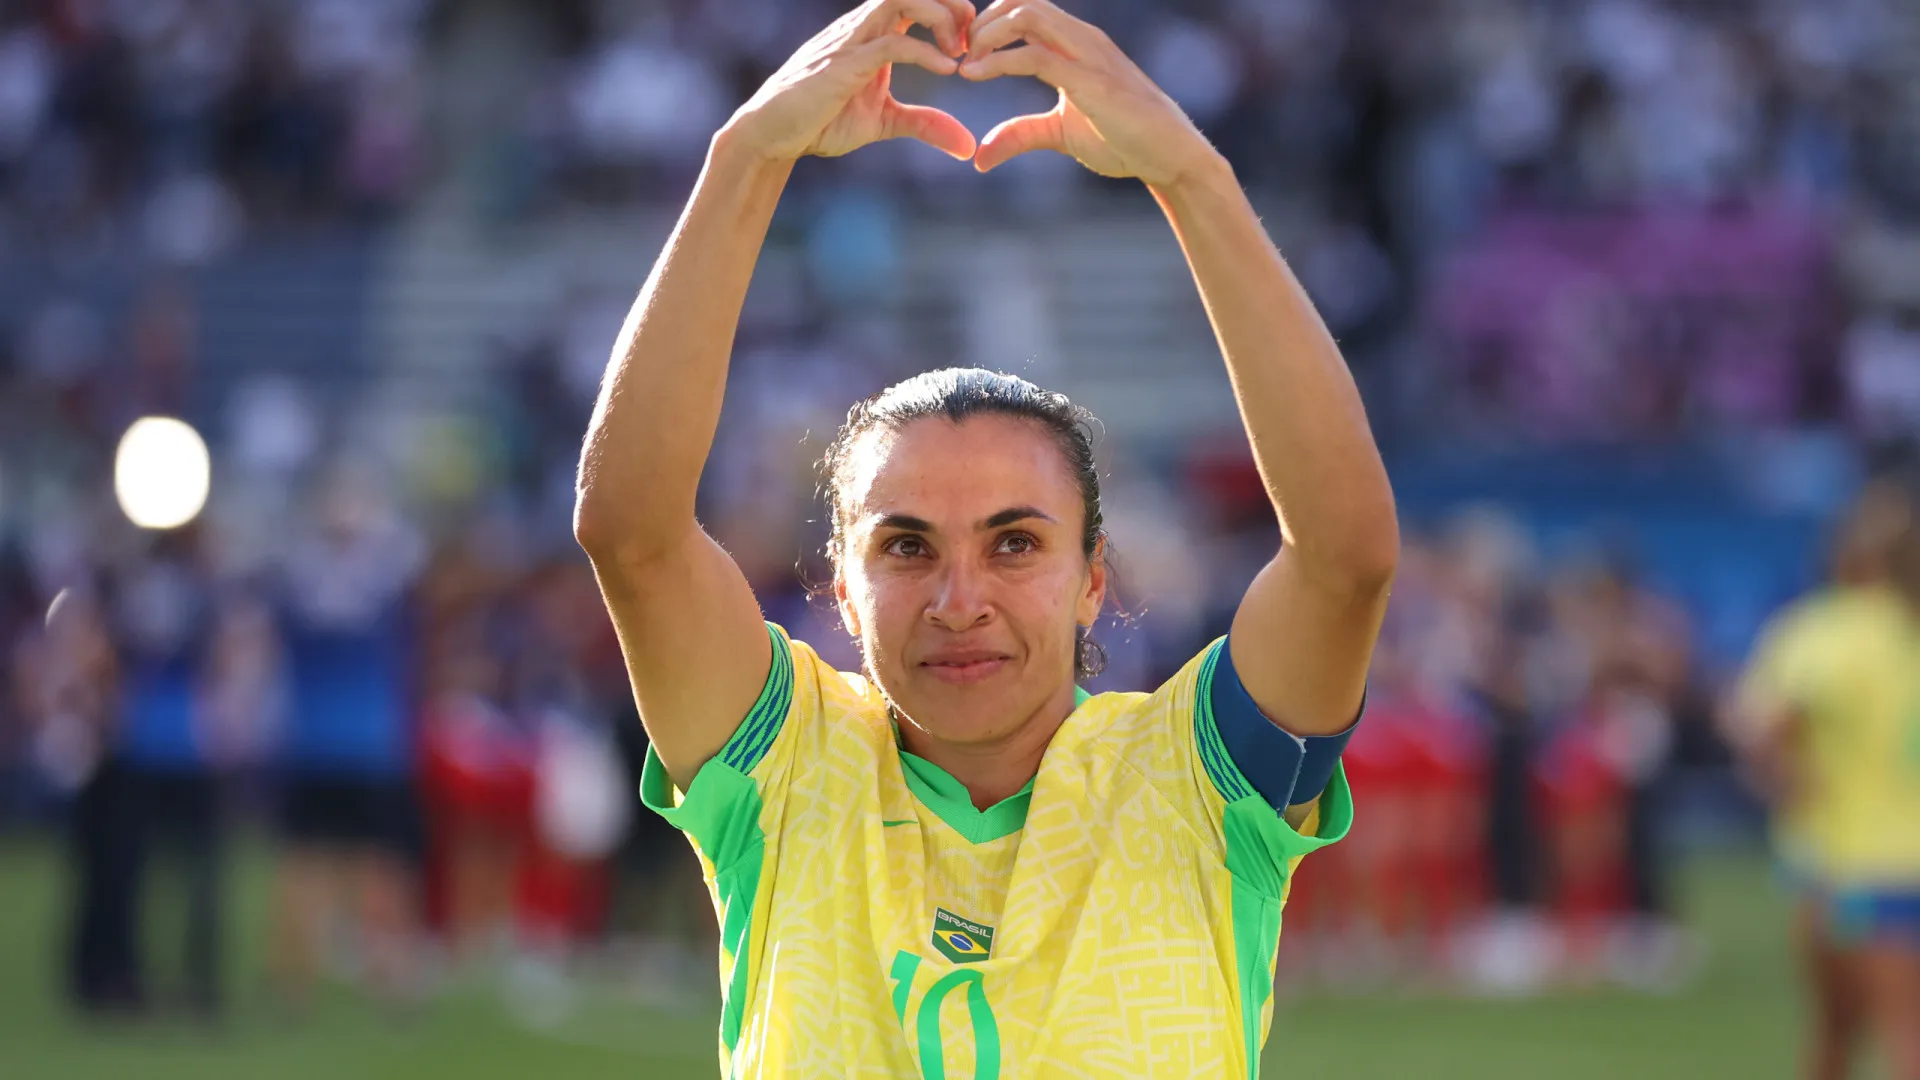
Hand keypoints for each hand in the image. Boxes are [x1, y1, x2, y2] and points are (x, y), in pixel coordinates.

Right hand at [724, 0, 978, 162]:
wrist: (771, 134)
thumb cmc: (820, 121)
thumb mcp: (884, 122)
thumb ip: (924, 124)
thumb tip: (966, 145)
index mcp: (873, 32)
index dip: (950, 10)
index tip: (970, 44)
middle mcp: (862, 26)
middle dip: (951, 3)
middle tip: (971, 40)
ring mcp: (851, 40)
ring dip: (939, 16)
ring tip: (959, 50)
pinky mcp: (843, 64)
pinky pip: (891, 43)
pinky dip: (926, 51)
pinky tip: (948, 69)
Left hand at [958, 0, 1218, 186]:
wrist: (1170, 155)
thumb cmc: (1123, 139)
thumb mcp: (1060, 134)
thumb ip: (1021, 135)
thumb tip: (980, 156)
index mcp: (1075, 42)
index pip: (1025, 7)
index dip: (987, 22)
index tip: (964, 53)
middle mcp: (1081, 38)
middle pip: (1021, 0)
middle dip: (980, 21)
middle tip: (956, 53)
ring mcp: (1087, 54)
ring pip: (1025, 15)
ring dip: (985, 34)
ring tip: (964, 62)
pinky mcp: (1088, 80)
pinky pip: (1034, 56)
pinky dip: (996, 61)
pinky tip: (973, 74)